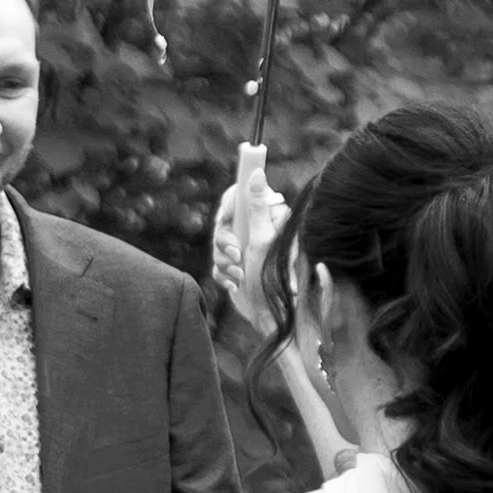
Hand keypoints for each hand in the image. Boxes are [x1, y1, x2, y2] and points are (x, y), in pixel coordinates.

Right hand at [210, 140, 287, 332]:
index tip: (227, 221)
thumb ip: (257, 207)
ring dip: (224, 261)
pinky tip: (235, 284)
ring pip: (220, 243)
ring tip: (239, 275)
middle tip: (236, 255)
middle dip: (225, 241)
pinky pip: (220, 262)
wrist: (270, 320)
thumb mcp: (262, 240)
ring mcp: (247, 250)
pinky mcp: (238, 267)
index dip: (229, 208)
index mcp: (270, 219)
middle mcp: (258, 231)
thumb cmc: (272, 281)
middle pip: (226, 221)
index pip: (241, 197)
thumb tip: (257, 172)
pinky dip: (224, 274)